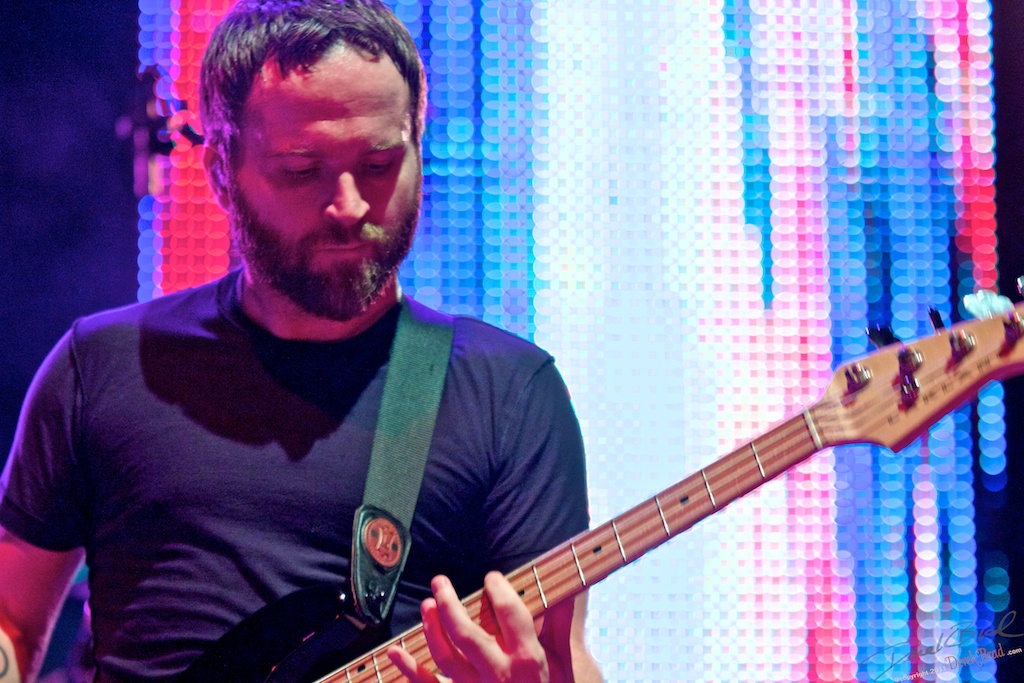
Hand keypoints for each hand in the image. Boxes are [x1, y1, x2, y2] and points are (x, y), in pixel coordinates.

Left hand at [387, 571, 576, 682]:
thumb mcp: (564, 662)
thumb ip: (561, 624)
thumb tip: (567, 589)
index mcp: (527, 659)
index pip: (510, 614)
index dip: (498, 590)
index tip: (491, 577)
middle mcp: (500, 674)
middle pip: (467, 634)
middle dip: (449, 604)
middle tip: (438, 582)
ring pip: (445, 658)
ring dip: (431, 630)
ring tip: (426, 605)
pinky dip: (409, 670)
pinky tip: (395, 651)